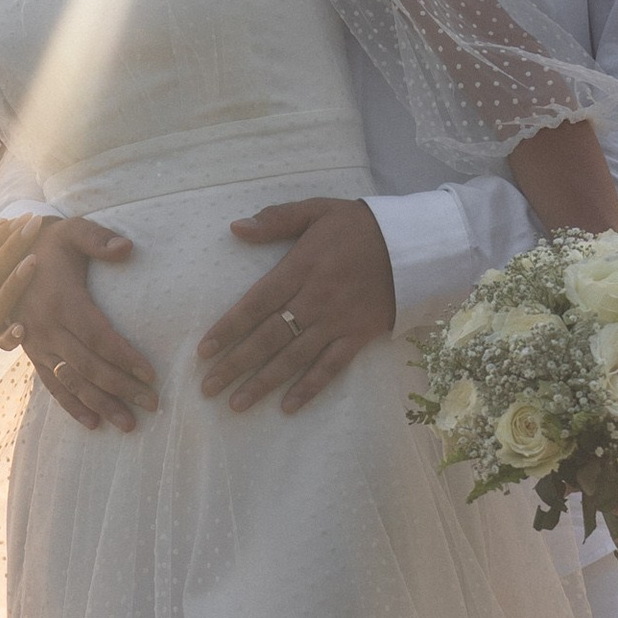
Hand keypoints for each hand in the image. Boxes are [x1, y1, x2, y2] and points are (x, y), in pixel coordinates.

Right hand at [0, 215, 157, 432]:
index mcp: (62, 300)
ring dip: (100, 404)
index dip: (125, 357)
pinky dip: (70, 405)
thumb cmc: (48, 241)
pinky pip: (50, 384)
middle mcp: (47, 327)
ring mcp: (36, 343)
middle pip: (89, 366)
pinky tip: (92, 422)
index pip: (99, 336)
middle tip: (152, 405)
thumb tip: (128, 249)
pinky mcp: (30, 351)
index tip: (151, 374)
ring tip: (128, 424)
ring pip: (72, 381)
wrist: (3, 252)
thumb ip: (99, 239)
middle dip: (122, 388)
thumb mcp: (72, 230)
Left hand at [196, 197, 395, 413]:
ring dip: (264, 383)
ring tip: (237, 404)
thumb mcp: (317, 210)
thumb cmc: (360, 226)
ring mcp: (337, 322)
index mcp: (300, 268)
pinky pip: (331, 368)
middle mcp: (314, 300)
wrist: (414, 244)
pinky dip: (310, 388)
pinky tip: (288, 407)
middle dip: (235, 365)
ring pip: (294, 359)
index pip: (255, 304)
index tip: (203, 351)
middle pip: (268, 338)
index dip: (228, 328)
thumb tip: (236, 228)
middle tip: (208, 388)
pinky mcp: (358, 337)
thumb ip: (276, 220)